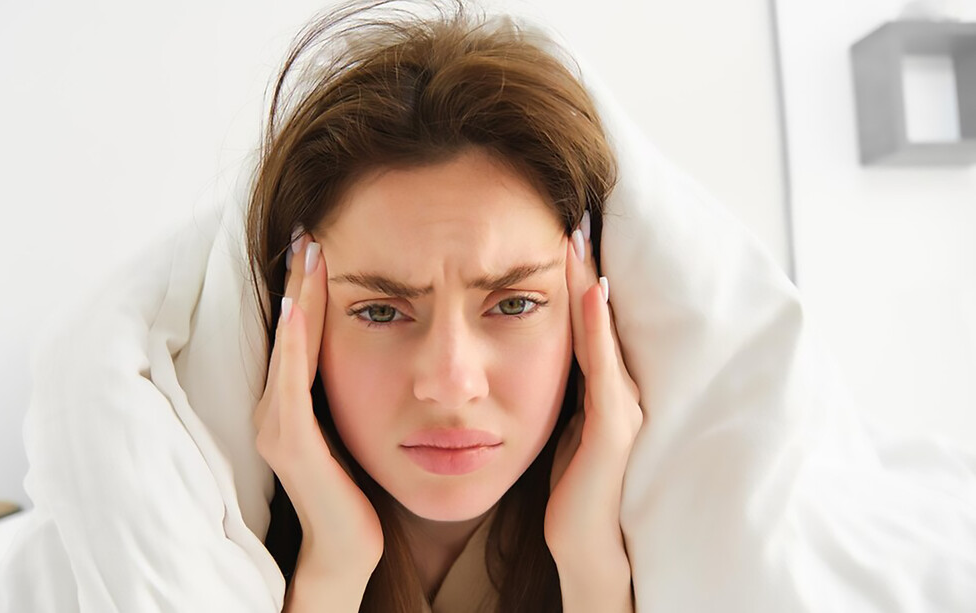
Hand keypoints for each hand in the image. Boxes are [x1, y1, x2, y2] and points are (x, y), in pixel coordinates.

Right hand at [253, 231, 383, 575]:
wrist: (351, 546)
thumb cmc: (361, 486)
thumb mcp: (362, 422)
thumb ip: (362, 384)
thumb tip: (387, 337)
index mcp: (291, 400)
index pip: (301, 329)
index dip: (307, 284)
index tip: (320, 238)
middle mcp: (274, 406)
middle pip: (289, 328)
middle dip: (298, 278)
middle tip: (309, 227)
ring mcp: (275, 424)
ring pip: (287, 346)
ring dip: (296, 297)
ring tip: (306, 251)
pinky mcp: (288, 444)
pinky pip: (290, 383)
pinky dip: (294, 343)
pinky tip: (300, 308)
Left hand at [545, 214, 642, 563]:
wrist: (586, 544)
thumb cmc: (572, 487)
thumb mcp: (559, 425)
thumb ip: (558, 389)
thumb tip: (527, 352)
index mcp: (603, 386)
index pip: (585, 320)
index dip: (574, 276)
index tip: (559, 230)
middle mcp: (620, 388)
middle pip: (598, 315)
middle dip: (585, 264)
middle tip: (573, 212)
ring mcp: (623, 406)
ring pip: (603, 332)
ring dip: (591, 282)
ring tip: (577, 236)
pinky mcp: (615, 430)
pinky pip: (605, 369)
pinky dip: (597, 329)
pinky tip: (590, 293)